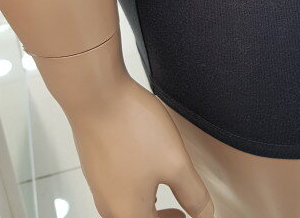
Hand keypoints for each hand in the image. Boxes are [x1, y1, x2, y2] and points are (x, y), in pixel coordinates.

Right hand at [66, 78, 213, 217]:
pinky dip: (134, 189)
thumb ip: (192, 193)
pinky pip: (116, 187)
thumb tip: (204, 214)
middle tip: (178, 213)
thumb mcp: (175, 163)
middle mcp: (108, 203)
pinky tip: (144, 171)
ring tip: (163, 196)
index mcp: (128, 211)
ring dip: (146, 205)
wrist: (96, 95)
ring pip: (125, 205)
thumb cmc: (130, 126)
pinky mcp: (95, 163)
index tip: (186, 216)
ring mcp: (99, 182)